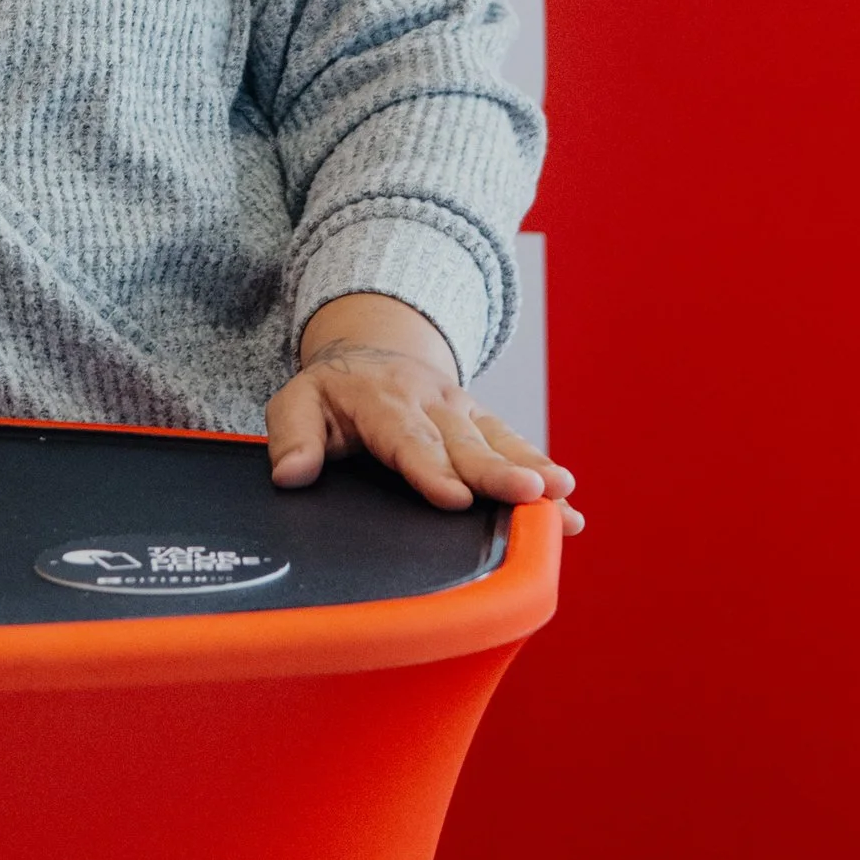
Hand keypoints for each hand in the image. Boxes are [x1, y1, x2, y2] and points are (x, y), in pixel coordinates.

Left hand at [265, 293, 582, 531]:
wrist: (373, 351)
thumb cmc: (334, 391)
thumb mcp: (297, 401)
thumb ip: (292, 435)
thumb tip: (291, 474)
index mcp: (383, 400)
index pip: (408, 439)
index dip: (431, 469)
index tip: (454, 498)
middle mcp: (432, 402)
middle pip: (466, 443)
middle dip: (497, 472)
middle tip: (528, 494)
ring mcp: (464, 411)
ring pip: (500, 442)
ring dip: (532, 469)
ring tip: (560, 496)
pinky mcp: (484, 422)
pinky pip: (516, 446)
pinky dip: (543, 473)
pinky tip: (568, 508)